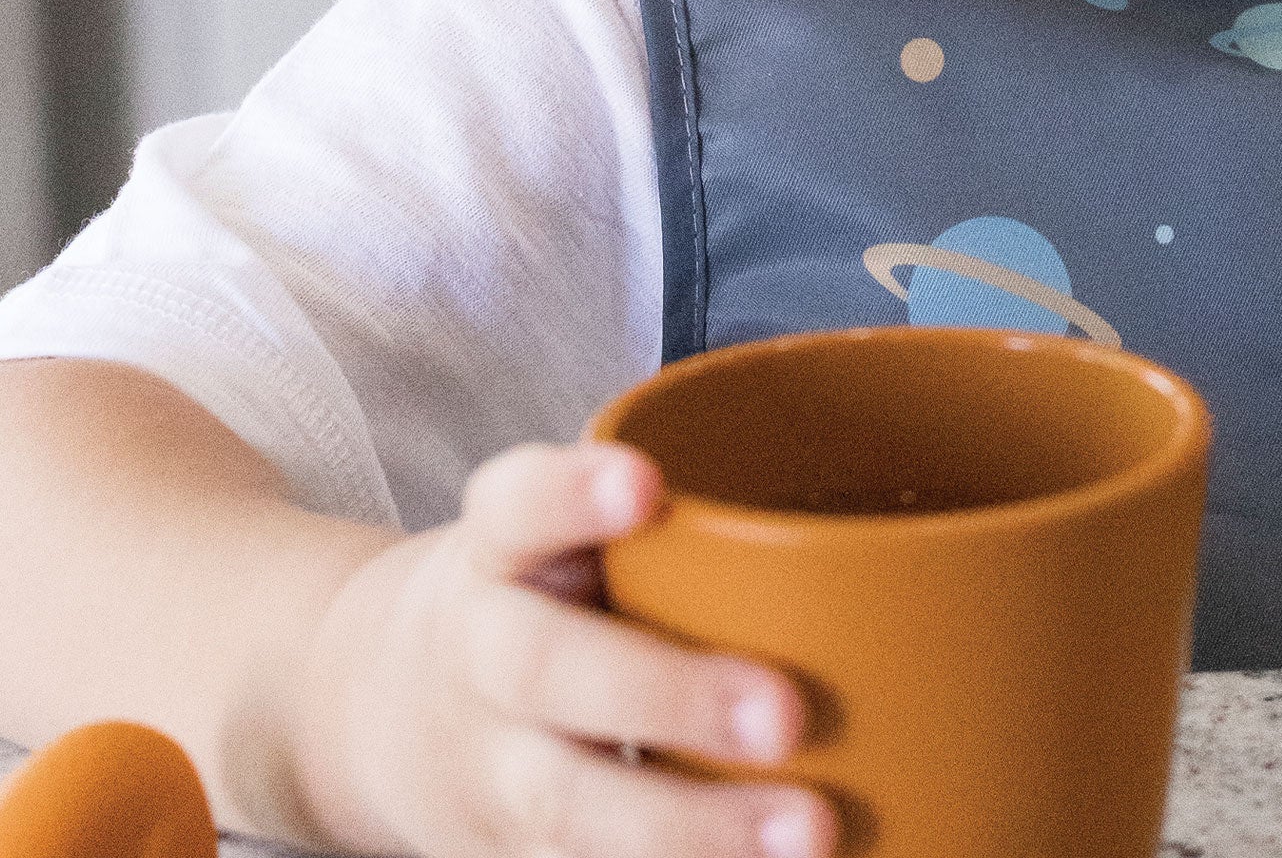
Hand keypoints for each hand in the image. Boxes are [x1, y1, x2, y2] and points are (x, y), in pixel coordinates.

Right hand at [291, 442, 839, 856]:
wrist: (373, 705)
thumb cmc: (535, 587)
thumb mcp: (559, 526)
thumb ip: (674, 519)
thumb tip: (885, 529)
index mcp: (497, 552)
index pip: (517, 504)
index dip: (572, 493)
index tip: (645, 484)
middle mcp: (480, 657)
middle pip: (551, 670)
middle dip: (669, 694)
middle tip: (788, 713)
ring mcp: (490, 768)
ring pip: (575, 805)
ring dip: (693, 831)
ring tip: (810, 833)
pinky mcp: (512, 854)